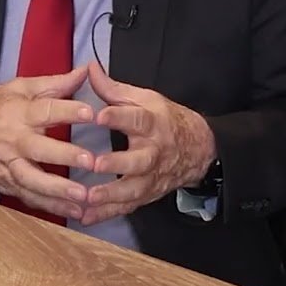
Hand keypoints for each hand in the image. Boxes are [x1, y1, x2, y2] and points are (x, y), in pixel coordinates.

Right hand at [0, 66, 95, 220]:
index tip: (90, 113)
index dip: (68, 110)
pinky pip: (30, 197)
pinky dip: (51, 207)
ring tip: (83, 196)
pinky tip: (74, 212)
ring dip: (58, 190)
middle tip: (91, 160)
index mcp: (19, 113)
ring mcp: (9, 165)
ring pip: (33, 180)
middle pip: (39, 149)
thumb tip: (85, 71)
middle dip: (64, 156)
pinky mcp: (8, 183)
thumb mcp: (21, 88)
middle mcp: (14, 141)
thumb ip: (56, 84)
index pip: (45, 110)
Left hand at [80, 60, 216, 225]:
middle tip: (95, 164)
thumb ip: (113, 88)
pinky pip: (127, 207)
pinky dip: (107, 214)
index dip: (118, 117)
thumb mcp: (145, 98)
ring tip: (88, 198)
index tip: (98, 115)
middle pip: (139, 160)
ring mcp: (151, 177)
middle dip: (118, 163)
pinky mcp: (147, 194)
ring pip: (133, 189)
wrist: (198, 148)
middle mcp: (153, 152)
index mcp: (152, 124)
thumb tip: (89, 67)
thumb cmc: (165, 119)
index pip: (136, 119)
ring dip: (111, 195)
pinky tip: (86, 217)